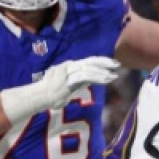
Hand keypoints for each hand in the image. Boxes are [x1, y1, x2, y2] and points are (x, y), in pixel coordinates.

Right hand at [1, 55, 120, 122]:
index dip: (100, 62)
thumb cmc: (52, 93)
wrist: (41, 97)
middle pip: (90, 61)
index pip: (88, 61)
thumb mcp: (67, 85)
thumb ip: (78, 81)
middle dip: (104, 62)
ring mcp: (69, 72)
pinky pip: (86, 77)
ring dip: (102, 72)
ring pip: (89, 69)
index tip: (111, 64)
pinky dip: (97, 77)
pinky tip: (107, 79)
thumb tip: (89, 82)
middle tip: (117, 64)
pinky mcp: (69, 80)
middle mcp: (70, 66)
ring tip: (113, 75)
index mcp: (71, 66)